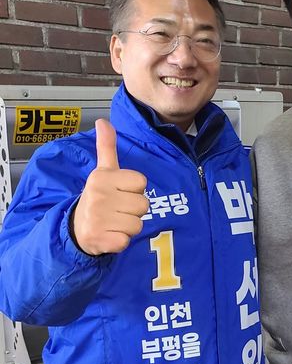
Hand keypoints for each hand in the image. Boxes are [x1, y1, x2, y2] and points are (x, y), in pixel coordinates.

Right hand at [72, 118, 148, 254]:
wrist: (77, 228)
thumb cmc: (98, 197)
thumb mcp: (102, 171)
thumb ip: (106, 147)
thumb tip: (103, 121)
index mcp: (102, 177)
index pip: (141, 182)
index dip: (134, 189)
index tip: (120, 192)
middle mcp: (99, 196)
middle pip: (143, 204)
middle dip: (133, 210)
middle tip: (117, 210)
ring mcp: (99, 219)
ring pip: (137, 224)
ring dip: (129, 226)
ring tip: (114, 222)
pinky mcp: (102, 240)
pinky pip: (127, 241)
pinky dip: (121, 241)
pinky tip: (110, 235)